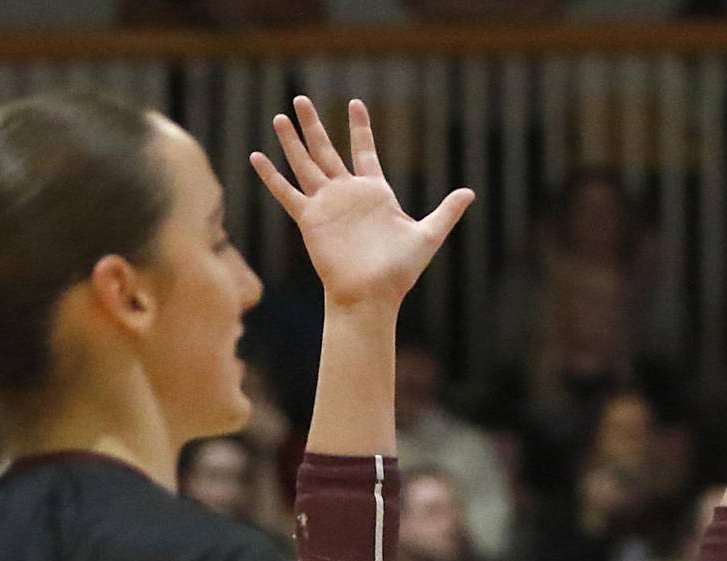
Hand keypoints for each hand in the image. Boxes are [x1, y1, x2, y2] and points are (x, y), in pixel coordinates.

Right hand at [251, 96, 473, 310]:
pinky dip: (271, 175)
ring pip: (305, 163)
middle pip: (327, 150)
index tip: (355, 104)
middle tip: (302, 99)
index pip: (365, 151)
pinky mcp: (310, 219)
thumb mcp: (428, 235)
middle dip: (314, 124)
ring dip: (292, 140)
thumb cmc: (399, 272)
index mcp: (374, 192)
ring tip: (279, 115)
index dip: (360, 128)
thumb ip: (446, 212)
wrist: (371, 295)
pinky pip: (287, 193)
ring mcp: (327, 205)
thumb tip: (470, 192)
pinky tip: (257, 156)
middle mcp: (347, 194)